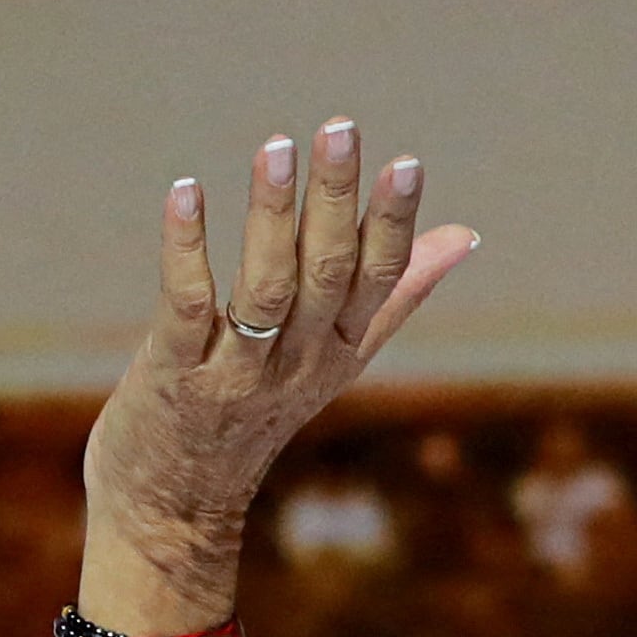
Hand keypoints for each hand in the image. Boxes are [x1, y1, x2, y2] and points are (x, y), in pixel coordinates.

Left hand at [81, 120, 475, 610]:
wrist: (172, 507)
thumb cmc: (249, 417)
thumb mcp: (332, 361)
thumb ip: (394, 296)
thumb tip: (463, 234)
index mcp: (339, 351)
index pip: (378, 279)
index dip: (393, 222)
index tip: (405, 161)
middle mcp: (297, 362)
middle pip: (327, 272)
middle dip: (335, 199)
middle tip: (339, 129)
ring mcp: (236, 371)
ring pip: (265, 285)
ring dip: (271, 213)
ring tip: (275, 147)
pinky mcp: (176, 375)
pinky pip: (186, 305)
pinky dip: (187, 248)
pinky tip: (185, 192)